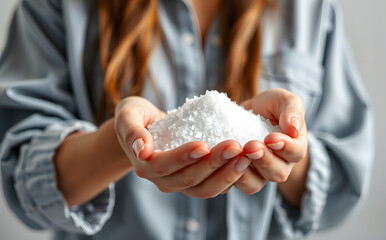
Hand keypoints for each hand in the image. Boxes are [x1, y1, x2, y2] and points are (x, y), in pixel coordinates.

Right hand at [114, 97, 250, 197]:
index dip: (184, 157)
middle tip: (235, 145)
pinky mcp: (197, 182)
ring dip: (227, 174)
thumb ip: (131, 130)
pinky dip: (231, 177)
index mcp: (146, 165)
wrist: (145, 128)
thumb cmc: (135, 117)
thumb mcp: (127, 115)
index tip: (204, 144)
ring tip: (245, 155)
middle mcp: (163, 180)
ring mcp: (181, 184)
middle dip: (214, 163)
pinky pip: (215, 186)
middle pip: (190, 178)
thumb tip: (142, 150)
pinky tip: (246, 160)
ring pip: (206, 188)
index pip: (165, 165)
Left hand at [234, 89, 308, 201]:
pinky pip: (235, 184)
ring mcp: (259, 174)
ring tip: (237, 155)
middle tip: (251, 146)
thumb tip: (294, 128)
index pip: (296, 153)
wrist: (249, 113)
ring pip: (256, 184)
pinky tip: (222, 162)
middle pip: (277, 173)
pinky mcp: (239, 175)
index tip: (271, 138)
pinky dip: (229, 176)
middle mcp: (280, 165)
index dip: (285, 148)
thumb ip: (292, 111)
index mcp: (295, 148)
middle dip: (264, 160)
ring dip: (246, 172)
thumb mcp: (284, 100)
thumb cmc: (271, 106)